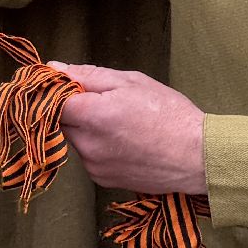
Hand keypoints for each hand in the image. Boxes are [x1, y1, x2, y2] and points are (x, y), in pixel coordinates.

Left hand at [55, 64, 206, 195]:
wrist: (198, 157)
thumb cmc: (169, 114)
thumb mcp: (131, 82)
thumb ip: (88, 75)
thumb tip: (54, 68)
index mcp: (93, 116)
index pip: (50, 101)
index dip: (56, 90)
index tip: (69, 84)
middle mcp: (88, 145)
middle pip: (61, 121)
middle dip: (74, 109)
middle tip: (104, 102)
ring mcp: (94, 166)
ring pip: (75, 139)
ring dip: (86, 129)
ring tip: (120, 123)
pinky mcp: (102, 180)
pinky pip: (89, 157)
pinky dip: (98, 147)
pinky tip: (124, 141)